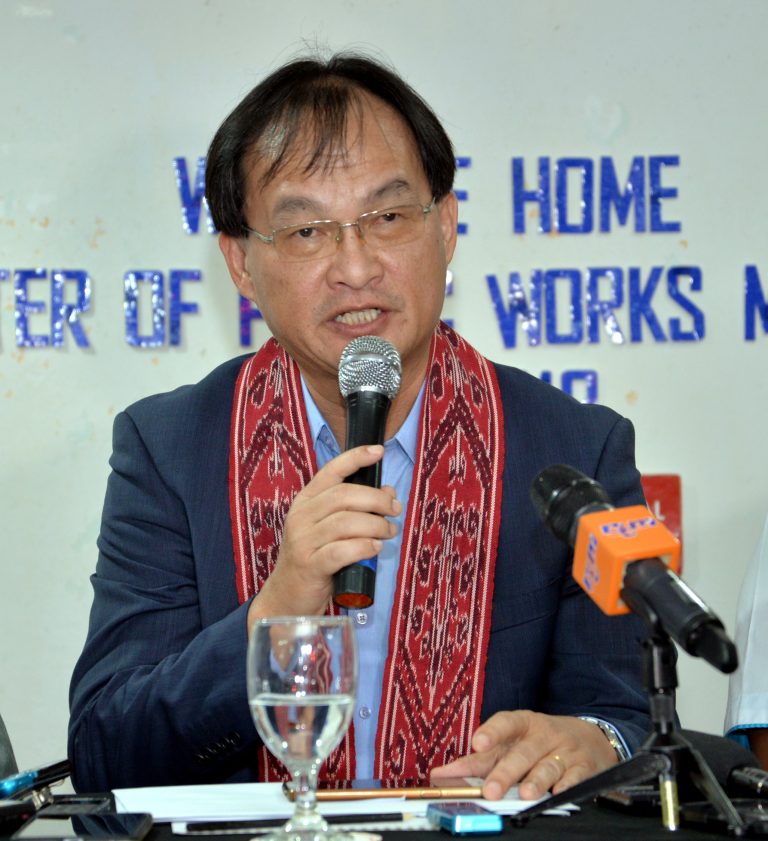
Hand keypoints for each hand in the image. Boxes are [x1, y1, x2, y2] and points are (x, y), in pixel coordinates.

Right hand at [247, 445, 400, 629]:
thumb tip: (388, 492)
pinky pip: (341, 551)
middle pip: (344, 495)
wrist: (286, 597)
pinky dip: (364, 547)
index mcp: (306, 501)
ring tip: (389, 532)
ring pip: (345, 522)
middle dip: (376, 499)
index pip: (331, 471)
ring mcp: (303, 541)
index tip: (379, 451)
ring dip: (376, 525)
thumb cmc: (314, 558)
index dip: (356, 458)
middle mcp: (301, 516)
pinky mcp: (309, 565)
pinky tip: (376, 548)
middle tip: (395, 509)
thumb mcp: (331, 530)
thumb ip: (356, 509)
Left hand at [431, 710, 617, 799]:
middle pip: (523, 752)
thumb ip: (480, 761)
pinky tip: (558, 794)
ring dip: (536, 781)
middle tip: (490, 790)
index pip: (506, 723)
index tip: (476, 743)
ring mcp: (565, 750)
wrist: (591, 738)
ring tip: (525, 795)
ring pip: (548, 765)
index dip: (491, 731)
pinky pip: (575, 777)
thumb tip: (442, 776)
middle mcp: (544, 734)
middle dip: (506, 772)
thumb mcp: (513, 743)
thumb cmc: (541, 743)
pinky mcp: (584, 767)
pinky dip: (567, 786)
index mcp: (523, 723)